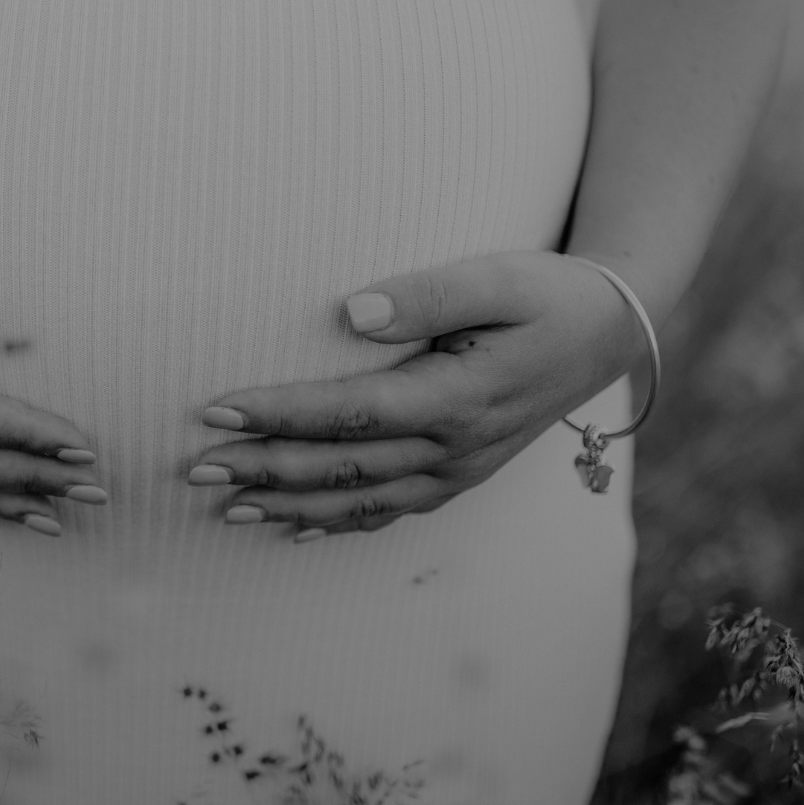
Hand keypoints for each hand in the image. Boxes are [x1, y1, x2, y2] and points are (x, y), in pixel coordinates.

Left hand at [189, 250, 646, 540]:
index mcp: (458, 399)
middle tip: (193, 466)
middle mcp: (455, 448)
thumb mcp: (498, 276)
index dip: (278, 415)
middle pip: (341, 467)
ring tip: (225, 505)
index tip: (215, 410)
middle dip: (263, 468)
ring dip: (289, 505)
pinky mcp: (460, 474)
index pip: (348, 414)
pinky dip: (337, 523)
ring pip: (360, 500)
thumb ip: (426, 294)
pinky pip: (390, 511)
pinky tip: (293, 528)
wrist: (610, 331)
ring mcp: (458, 470)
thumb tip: (350, 313)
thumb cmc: (548, 293)